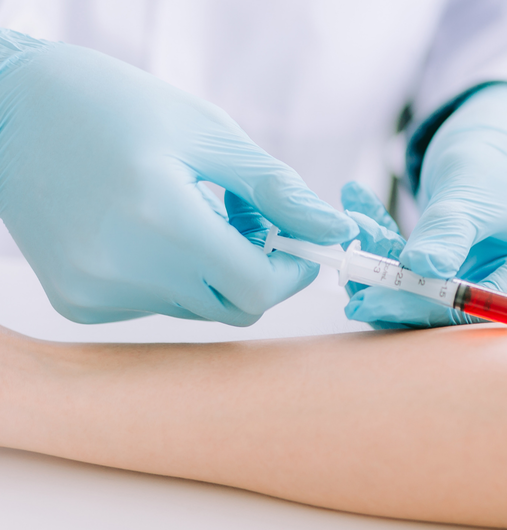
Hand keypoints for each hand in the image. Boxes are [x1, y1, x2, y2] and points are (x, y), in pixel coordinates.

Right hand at [0, 30, 357, 325]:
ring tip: (187, 211)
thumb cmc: (117, 107)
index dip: (292, 269)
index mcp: (160, 218)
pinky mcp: (77, 303)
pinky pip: (155, 306)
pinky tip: (144, 230)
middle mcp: (122, 267)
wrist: (12, 110)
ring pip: (196, 307)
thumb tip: (336, 230)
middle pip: (233, 306)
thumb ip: (276, 190)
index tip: (301, 242)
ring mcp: (94, 291)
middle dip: (258, 268)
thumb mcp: (208, 133)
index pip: (257, 288)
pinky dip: (169, 277)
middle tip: (243, 216)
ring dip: (212, 270)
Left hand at [345, 83, 506, 327]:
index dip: (428, 305)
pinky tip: (373, 254)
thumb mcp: (471, 182)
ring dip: (404, 292)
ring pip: (459, 315)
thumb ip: (447, 229)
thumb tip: (419, 270)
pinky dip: (412, 282)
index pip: (494, 305)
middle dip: (410, 303)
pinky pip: (452, 302)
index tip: (368, 300)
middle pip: (477, 321)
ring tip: (358, 263)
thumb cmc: (500, 150)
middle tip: (354, 293)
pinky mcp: (504, 300)